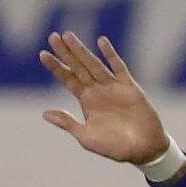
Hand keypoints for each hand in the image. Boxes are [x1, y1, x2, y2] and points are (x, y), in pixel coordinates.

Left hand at [38, 33, 170, 165]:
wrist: (143, 150)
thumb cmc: (115, 147)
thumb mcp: (86, 137)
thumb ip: (67, 123)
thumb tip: (44, 113)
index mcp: (87, 101)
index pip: (68, 79)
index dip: (56, 67)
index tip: (42, 54)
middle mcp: (98, 90)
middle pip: (78, 67)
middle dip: (66, 53)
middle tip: (53, 37)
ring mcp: (113, 87)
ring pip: (93, 64)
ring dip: (81, 51)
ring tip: (68, 36)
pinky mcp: (129, 87)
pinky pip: (118, 68)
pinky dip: (110, 55)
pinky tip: (101, 42)